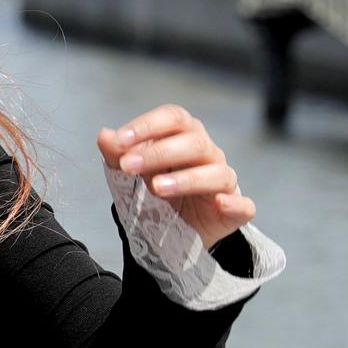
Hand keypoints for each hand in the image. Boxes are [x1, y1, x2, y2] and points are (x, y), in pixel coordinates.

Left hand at [97, 103, 258, 251]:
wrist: (176, 229)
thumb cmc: (156, 190)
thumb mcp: (133, 173)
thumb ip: (118, 154)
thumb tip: (104, 135)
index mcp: (184, 135)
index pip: (173, 117)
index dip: (148, 125)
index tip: (120, 140)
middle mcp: (208, 154)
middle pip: (193, 142)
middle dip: (159, 153)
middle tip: (128, 166)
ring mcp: (224, 181)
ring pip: (216, 173)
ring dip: (187, 179)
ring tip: (156, 188)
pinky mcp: (234, 210)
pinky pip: (243, 204)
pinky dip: (234, 203)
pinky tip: (219, 203)